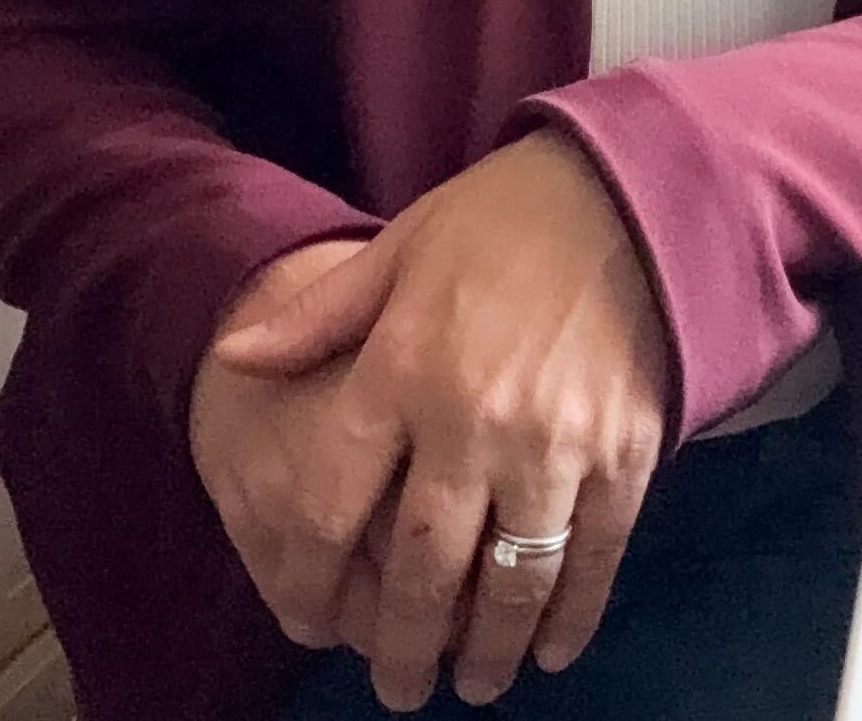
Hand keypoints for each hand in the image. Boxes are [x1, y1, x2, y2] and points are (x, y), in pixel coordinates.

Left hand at [212, 132, 669, 710]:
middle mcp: (471, 421)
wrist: (630, 190)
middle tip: (398, 690)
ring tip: (475, 684)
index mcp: (404, 369)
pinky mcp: (623, 452)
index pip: (333, 504)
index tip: (307, 616)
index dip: (311, 576)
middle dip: (405, 644)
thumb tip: (232, 357)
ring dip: (489, 649)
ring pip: (510, 581)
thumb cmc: (502, 217)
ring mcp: (554, 444)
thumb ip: (318, 318)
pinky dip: (571, 614)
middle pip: (423, 567)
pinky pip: (593, 557)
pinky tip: (552, 647)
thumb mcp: (400, 249)